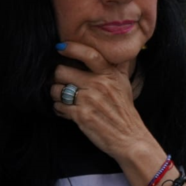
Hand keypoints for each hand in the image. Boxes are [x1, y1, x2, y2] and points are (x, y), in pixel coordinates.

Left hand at [50, 41, 153, 161]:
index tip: (60, 47)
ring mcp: (89, 100)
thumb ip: (119, 65)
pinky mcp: (81, 116)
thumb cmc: (125, 110)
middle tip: (62, 83)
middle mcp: (98, 84)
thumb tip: (119, 48)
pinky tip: (66, 111)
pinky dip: (59, 109)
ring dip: (56, 95)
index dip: (72, 48)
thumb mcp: (125, 83)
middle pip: (62, 71)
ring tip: (63, 98)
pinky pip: (58, 107)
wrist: (129, 138)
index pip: (89, 54)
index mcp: (109, 74)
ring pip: (56, 89)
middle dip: (58, 78)